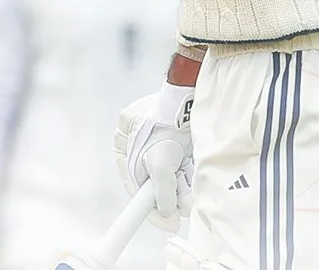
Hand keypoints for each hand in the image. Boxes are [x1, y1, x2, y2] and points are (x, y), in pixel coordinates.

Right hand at [113, 87, 193, 231]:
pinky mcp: (177, 136)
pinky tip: (195, 170)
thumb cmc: (166, 124)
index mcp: (123, 142)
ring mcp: (159, 137)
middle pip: (155, 179)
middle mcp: (139, 140)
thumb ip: (161, 192)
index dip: (146, 206)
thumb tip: (165, 213)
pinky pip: (182, 162)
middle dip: (173, 194)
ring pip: (172, 172)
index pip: (133, 182)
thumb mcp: (159, 164)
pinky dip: (190, 170)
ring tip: (192, 185)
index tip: (162, 224)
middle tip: (186, 208)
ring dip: (184, 184)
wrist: (188, 96)